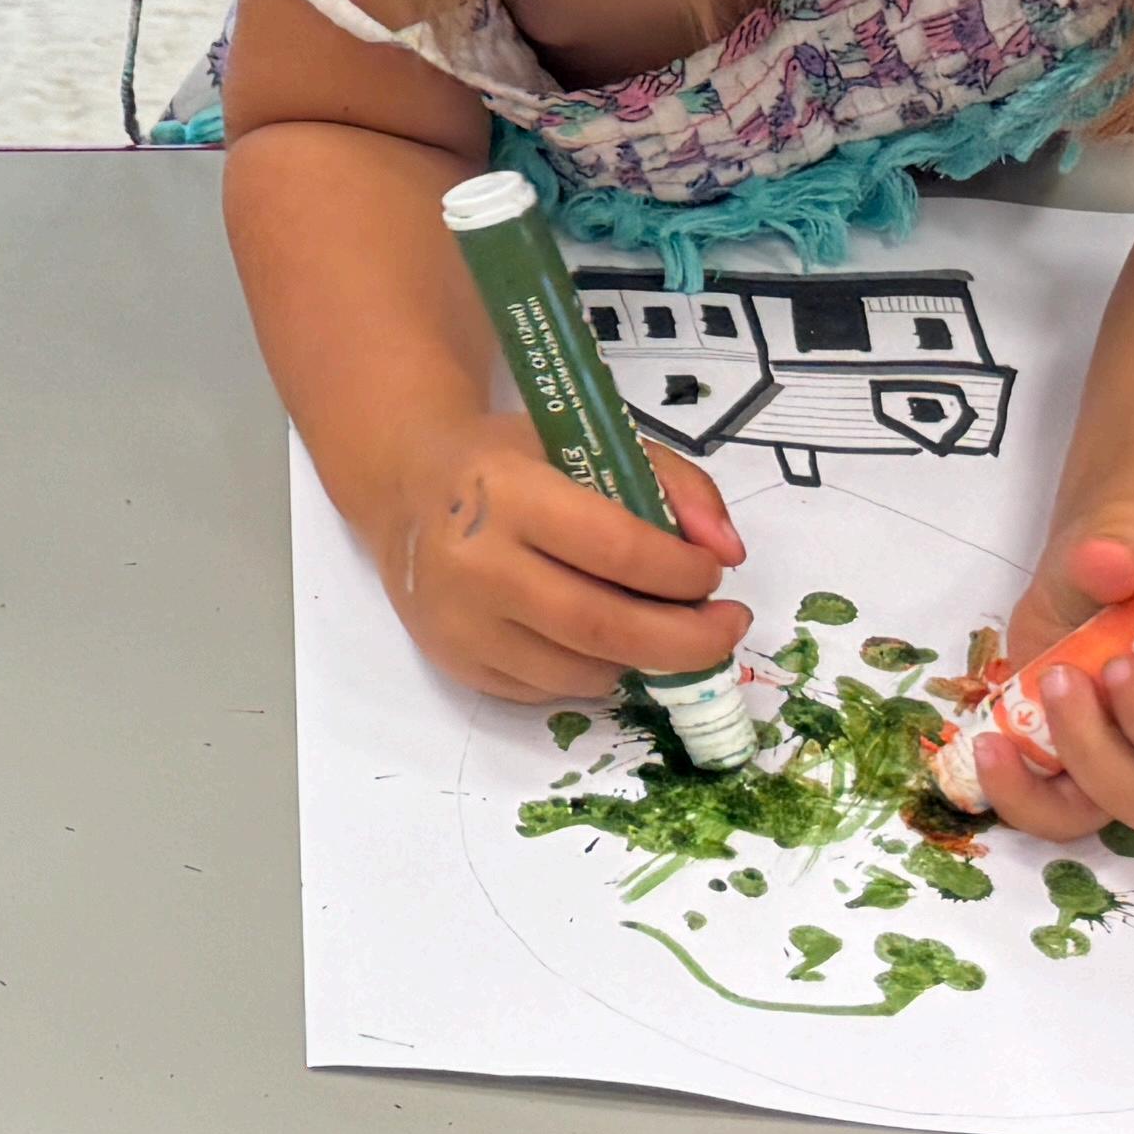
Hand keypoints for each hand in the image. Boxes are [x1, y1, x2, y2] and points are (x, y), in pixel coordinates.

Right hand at [370, 404, 752, 709]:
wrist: (405, 490)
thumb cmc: (510, 462)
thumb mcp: (590, 443)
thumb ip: (676, 485)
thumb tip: (728, 554)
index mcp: (506, 492)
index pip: (618, 549)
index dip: (683, 572)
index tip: (713, 574)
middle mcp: (474, 563)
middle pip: (605, 627)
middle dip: (688, 639)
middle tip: (725, 627)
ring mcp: (460, 622)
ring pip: (583, 671)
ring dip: (641, 658)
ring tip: (657, 627)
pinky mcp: (455, 663)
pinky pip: (549, 690)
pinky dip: (592, 671)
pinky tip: (596, 636)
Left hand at [951, 524, 1133, 836]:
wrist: (1086, 587)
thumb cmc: (1129, 562)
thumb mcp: (1122, 534)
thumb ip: (1118, 542)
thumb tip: (1107, 561)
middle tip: (1107, 667)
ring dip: (1096, 755)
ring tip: (1053, 683)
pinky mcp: (1105, 783)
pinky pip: (1079, 820)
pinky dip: (1030, 796)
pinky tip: (995, 748)